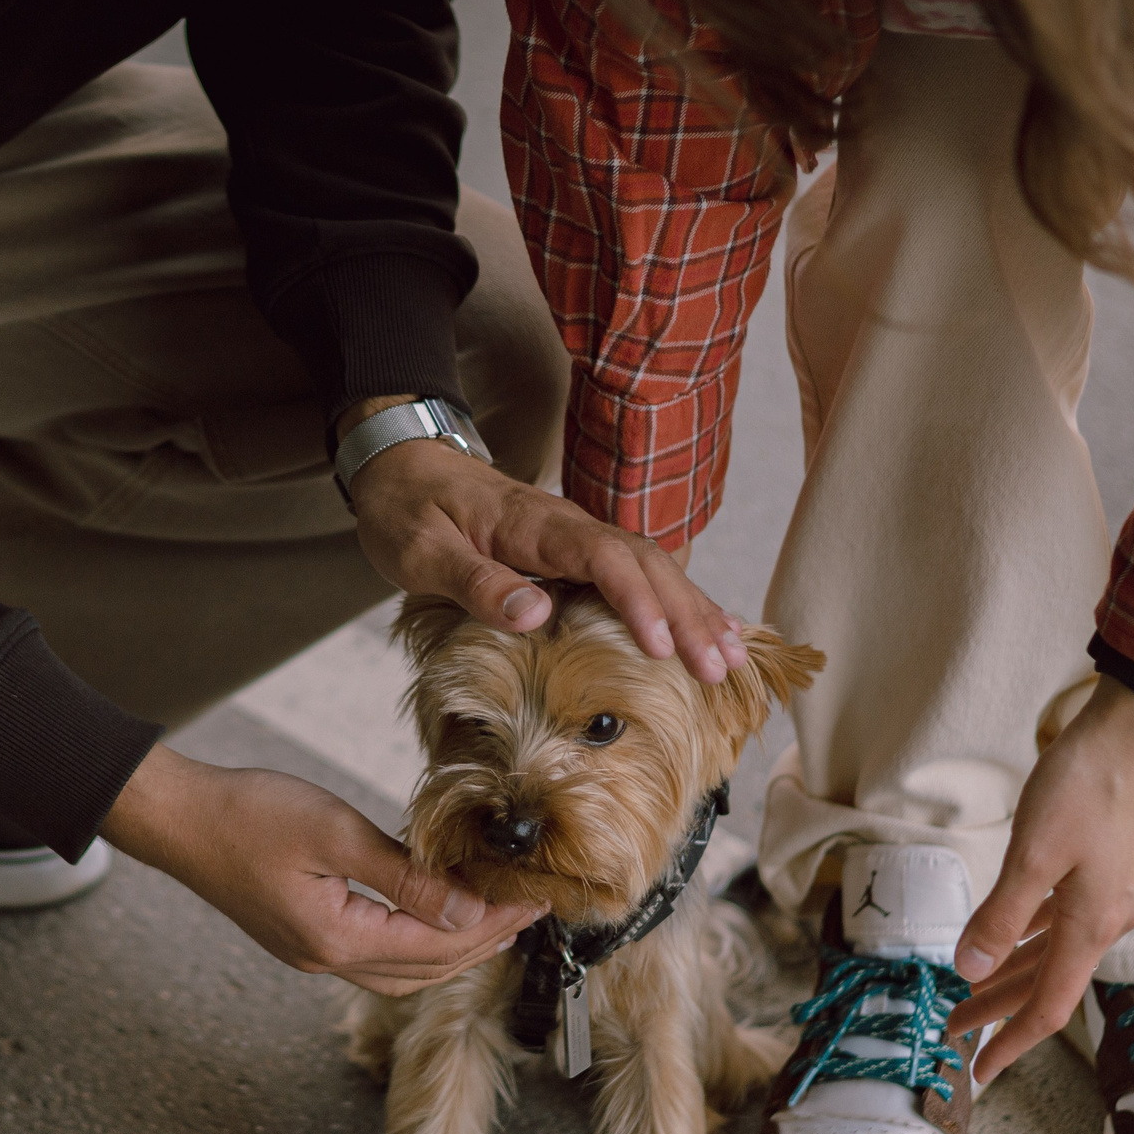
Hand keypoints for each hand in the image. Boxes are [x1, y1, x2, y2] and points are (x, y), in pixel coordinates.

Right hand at [101, 745, 542, 995]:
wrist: (178, 818)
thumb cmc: (248, 813)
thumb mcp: (336, 833)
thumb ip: (406, 876)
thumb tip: (469, 910)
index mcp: (336, 938)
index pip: (438, 946)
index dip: (494, 925)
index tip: (535, 900)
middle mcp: (324, 959)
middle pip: (425, 969)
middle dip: (483, 943)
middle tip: (528, 910)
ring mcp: (310, 953)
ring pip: (401, 970)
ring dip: (452, 949)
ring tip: (494, 918)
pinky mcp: (302, 936)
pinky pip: (376, 955)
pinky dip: (417, 941)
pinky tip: (433, 912)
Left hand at [343, 405, 746, 683]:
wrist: (400, 464)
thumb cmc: (407, 508)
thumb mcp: (423, 550)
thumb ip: (477, 581)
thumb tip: (539, 614)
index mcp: (535, 525)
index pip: (604, 558)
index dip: (638, 601)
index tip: (662, 647)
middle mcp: (569, 528)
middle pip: (646, 565)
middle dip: (688, 616)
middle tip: (718, 669)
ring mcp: (577, 539)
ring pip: (653, 570)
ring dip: (695, 612)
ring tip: (733, 658)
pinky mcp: (575, 554)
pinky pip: (638, 576)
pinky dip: (677, 604)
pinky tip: (705, 630)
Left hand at [947, 679, 1133, 1079]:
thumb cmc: (1086, 784)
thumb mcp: (1033, 853)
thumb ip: (1001, 917)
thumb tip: (969, 970)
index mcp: (1093, 924)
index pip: (1049, 1005)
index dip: (1010, 1041)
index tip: (978, 1071)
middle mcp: (1108, 918)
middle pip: (1046, 983)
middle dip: (997, 1011)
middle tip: (951, 1031)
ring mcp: (1111, 894)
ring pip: (1052, 953)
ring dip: (1009, 975)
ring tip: (967, 994)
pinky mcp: (1107, 869)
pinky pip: (1061, 922)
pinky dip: (1029, 939)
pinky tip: (1006, 941)